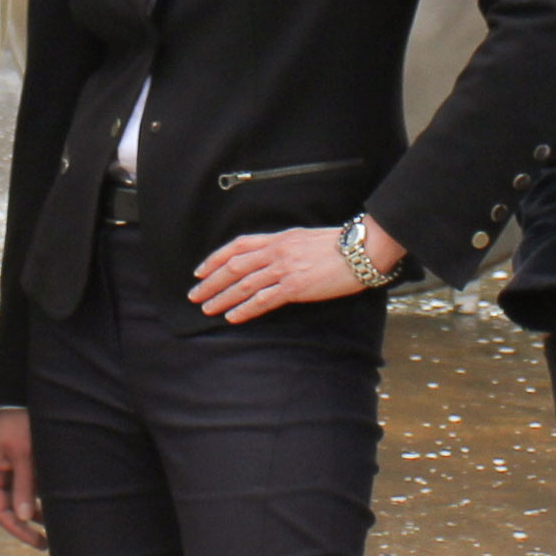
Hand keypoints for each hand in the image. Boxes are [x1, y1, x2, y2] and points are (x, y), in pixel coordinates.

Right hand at [0, 409, 44, 548]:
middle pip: (4, 508)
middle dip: (23, 525)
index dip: (16, 528)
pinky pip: (20, 488)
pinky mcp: (12, 463)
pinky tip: (49, 508)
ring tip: (51, 530)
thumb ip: (24, 486)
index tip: (36, 541)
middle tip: (45, 542)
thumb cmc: (21, 421)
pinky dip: (32, 498)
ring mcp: (0, 468)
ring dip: (30, 513)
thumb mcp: (25, 454)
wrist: (21, 395)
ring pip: (13, 499)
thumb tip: (26, 518)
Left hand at [188, 216, 403, 323]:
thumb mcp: (304, 238)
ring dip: (222, 297)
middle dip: (211, 281)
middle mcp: (276, 251)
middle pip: (234, 266)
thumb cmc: (337, 245)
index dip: (215, 258)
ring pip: (244, 284)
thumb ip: (283, 247)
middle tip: (194, 295)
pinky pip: (264, 300)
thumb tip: (268, 257)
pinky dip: (245, 309)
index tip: (200, 270)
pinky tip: (233, 316)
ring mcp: (285, 269)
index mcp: (278, 238)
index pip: (237, 246)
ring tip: (207, 309)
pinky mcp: (296, 287)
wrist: (361, 250)